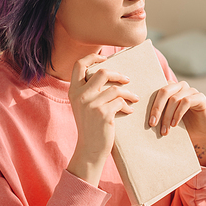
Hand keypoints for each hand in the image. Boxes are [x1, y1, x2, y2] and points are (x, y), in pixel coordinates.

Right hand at [67, 53, 138, 185]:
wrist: (90, 148)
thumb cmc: (90, 125)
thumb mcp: (83, 105)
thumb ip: (89, 89)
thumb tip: (108, 71)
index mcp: (73, 91)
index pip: (79, 65)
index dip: (93, 58)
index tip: (105, 59)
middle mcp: (80, 95)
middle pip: (102, 73)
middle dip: (118, 75)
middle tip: (127, 80)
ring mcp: (91, 104)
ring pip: (115, 88)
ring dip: (127, 93)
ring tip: (133, 98)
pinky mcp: (103, 114)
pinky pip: (120, 102)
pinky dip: (127, 106)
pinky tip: (129, 111)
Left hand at [149, 80, 205, 165]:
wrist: (200, 135)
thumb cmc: (180, 126)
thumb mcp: (165, 118)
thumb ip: (156, 112)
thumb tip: (136, 112)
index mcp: (170, 88)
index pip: (156, 89)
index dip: (149, 102)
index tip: (141, 115)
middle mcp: (180, 86)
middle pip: (164, 91)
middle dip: (156, 108)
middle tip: (152, 123)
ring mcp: (191, 90)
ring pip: (174, 98)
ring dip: (167, 116)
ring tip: (164, 130)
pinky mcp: (200, 97)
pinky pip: (186, 101)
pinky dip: (178, 113)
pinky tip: (174, 124)